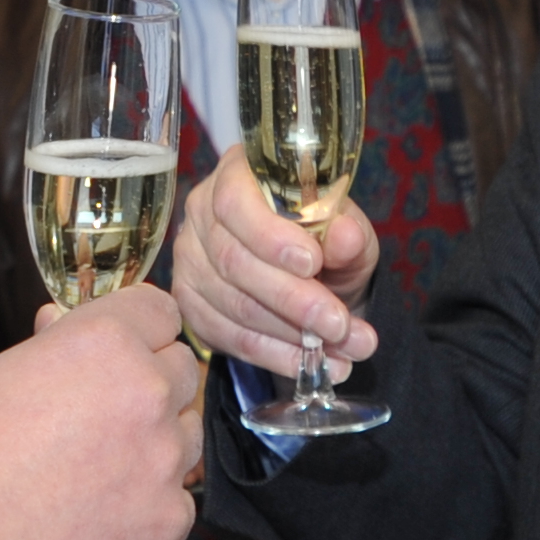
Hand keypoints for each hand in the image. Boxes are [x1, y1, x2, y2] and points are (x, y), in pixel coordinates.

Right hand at [0, 284, 204, 539]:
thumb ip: (46, 350)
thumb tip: (61, 325)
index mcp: (102, 343)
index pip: (158, 311)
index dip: (135, 328)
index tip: (121, 346)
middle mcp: (147, 393)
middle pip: (180, 368)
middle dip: (148, 381)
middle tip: (101, 410)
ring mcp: (164, 460)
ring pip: (187, 433)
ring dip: (156, 440)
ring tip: (97, 467)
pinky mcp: (170, 521)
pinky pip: (177, 499)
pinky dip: (148, 506)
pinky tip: (99, 516)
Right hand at [170, 161, 381, 379]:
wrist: (313, 278)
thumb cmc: (325, 242)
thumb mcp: (348, 232)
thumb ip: (348, 233)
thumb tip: (346, 235)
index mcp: (237, 176)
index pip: (235, 202)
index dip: (270, 236)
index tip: (313, 264)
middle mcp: (202, 213)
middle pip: (234, 261)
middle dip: (293, 299)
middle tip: (340, 324)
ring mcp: (191, 261)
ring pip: (235, 306)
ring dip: (293, 336)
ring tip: (344, 350)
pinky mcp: (192, 306)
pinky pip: (231, 338)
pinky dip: (276, 355)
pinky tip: (312, 364)